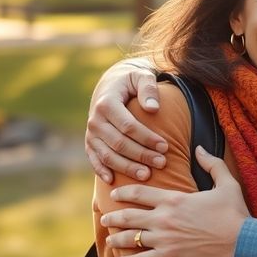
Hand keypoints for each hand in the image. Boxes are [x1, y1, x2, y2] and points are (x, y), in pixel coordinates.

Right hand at [86, 59, 166, 182]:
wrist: (112, 83)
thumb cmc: (131, 80)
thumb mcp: (142, 76)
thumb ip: (148, 89)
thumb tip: (152, 108)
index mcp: (107, 103)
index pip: (128, 126)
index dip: (147, 138)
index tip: (165, 146)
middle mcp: (95, 120)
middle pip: (119, 143)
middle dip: (141, 155)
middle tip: (162, 163)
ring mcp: (91, 133)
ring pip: (107, 155)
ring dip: (127, 167)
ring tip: (147, 175)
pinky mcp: (90, 141)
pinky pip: (94, 159)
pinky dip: (101, 170)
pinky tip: (113, 181)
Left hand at [101, 147, 249, 256]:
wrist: (241, 243)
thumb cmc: (235, 214)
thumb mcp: (227, 183)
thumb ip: (212, 164)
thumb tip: (200, 149)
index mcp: (175, 199)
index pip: (140, 193)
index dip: (124, 192)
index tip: (114, 194)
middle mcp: (164, 218)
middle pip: (129, 216)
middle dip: (114, 216)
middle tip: (105, 218)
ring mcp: (164, 239)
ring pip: (131, 238)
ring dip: (117, 239)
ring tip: (110, 239)